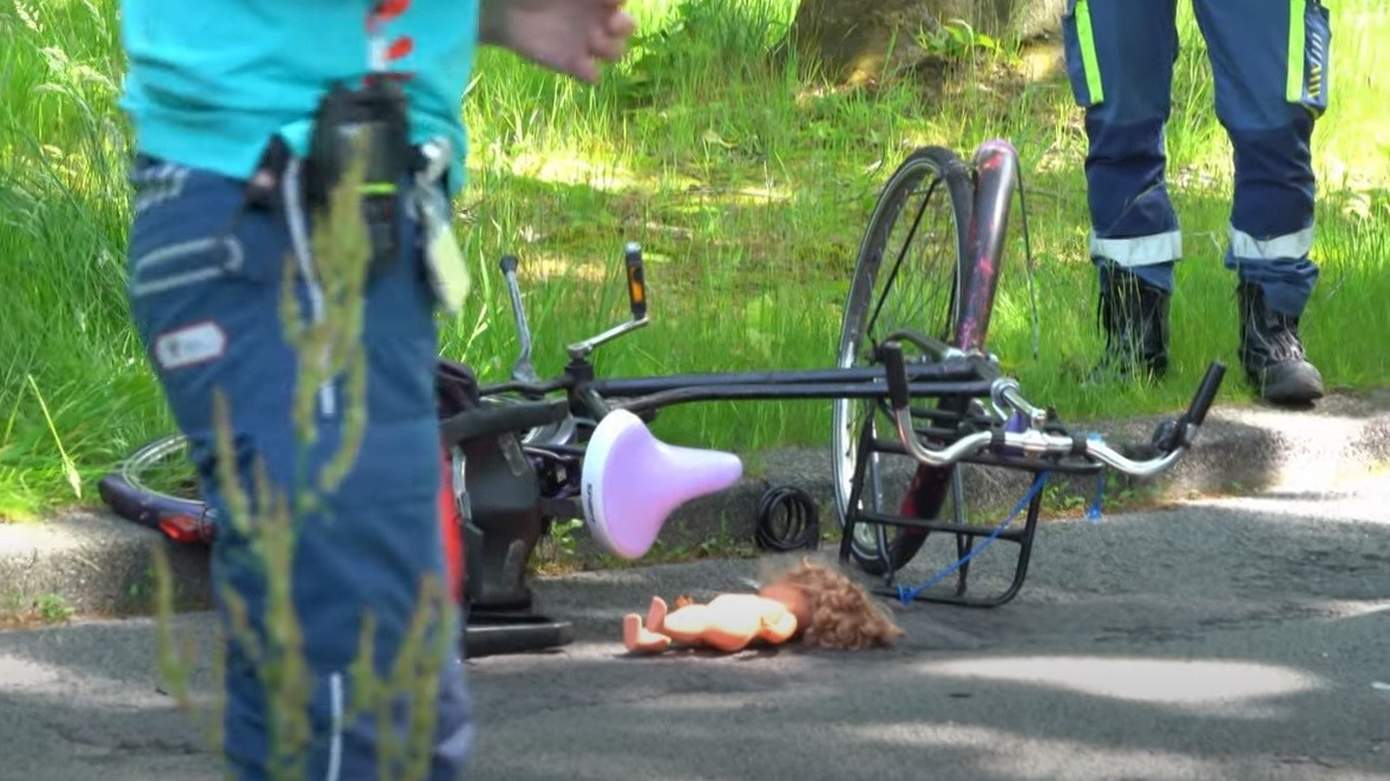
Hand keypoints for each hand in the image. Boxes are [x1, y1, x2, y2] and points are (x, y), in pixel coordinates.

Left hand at [480, 0, 635, 83]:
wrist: (502, 8)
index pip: (621, 0)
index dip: (617, 2)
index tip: (604, 0)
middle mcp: (596, 19)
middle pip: (628, 27)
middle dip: (623, 26)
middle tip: (607, 22)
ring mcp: (585, 42)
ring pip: (617, 53)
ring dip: (611, 48)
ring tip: (591, 40)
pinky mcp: (571, 64)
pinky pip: (594, 77)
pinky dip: (591, 74)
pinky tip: (578, 62)